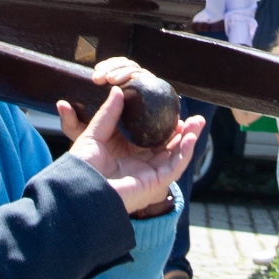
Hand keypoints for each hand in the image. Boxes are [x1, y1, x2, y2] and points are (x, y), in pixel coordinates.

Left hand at [60, 83, 202, 213]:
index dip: (164, 127)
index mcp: (127, 157)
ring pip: (176, 156)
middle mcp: (141, 167)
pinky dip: (185, 152)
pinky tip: (190, 137)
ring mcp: (149, 176)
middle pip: (169, 148)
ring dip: (189, 140)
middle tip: (194, 117)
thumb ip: (108, 114)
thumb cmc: (82, 167)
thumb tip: (117, 91)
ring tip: (198, 122)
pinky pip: (175, 166)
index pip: (152, 141)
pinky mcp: (154, 183)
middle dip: (183, 133)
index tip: (172, 110)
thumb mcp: (94, 135)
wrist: (80, 188)